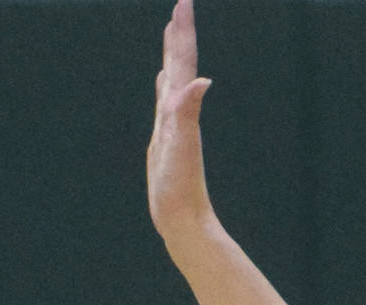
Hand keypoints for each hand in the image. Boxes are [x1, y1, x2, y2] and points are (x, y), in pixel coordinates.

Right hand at [147, 0, 216, 240]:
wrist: (185, 220)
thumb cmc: (182, 189)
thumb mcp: (183, 147)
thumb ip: (188, 112)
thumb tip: (201, 81)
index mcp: (181, 110)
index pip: (183, 63)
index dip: (183, 33)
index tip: (184, 2)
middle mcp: (179, 113)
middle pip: (179, 65)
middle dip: (179, 34)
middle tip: (181, 6)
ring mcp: (173, 125)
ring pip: (172, 80)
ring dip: (172, 55)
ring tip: (171, 32)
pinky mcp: (167, 139)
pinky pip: (165, 103)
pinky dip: (164, 86)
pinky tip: (164, 83)